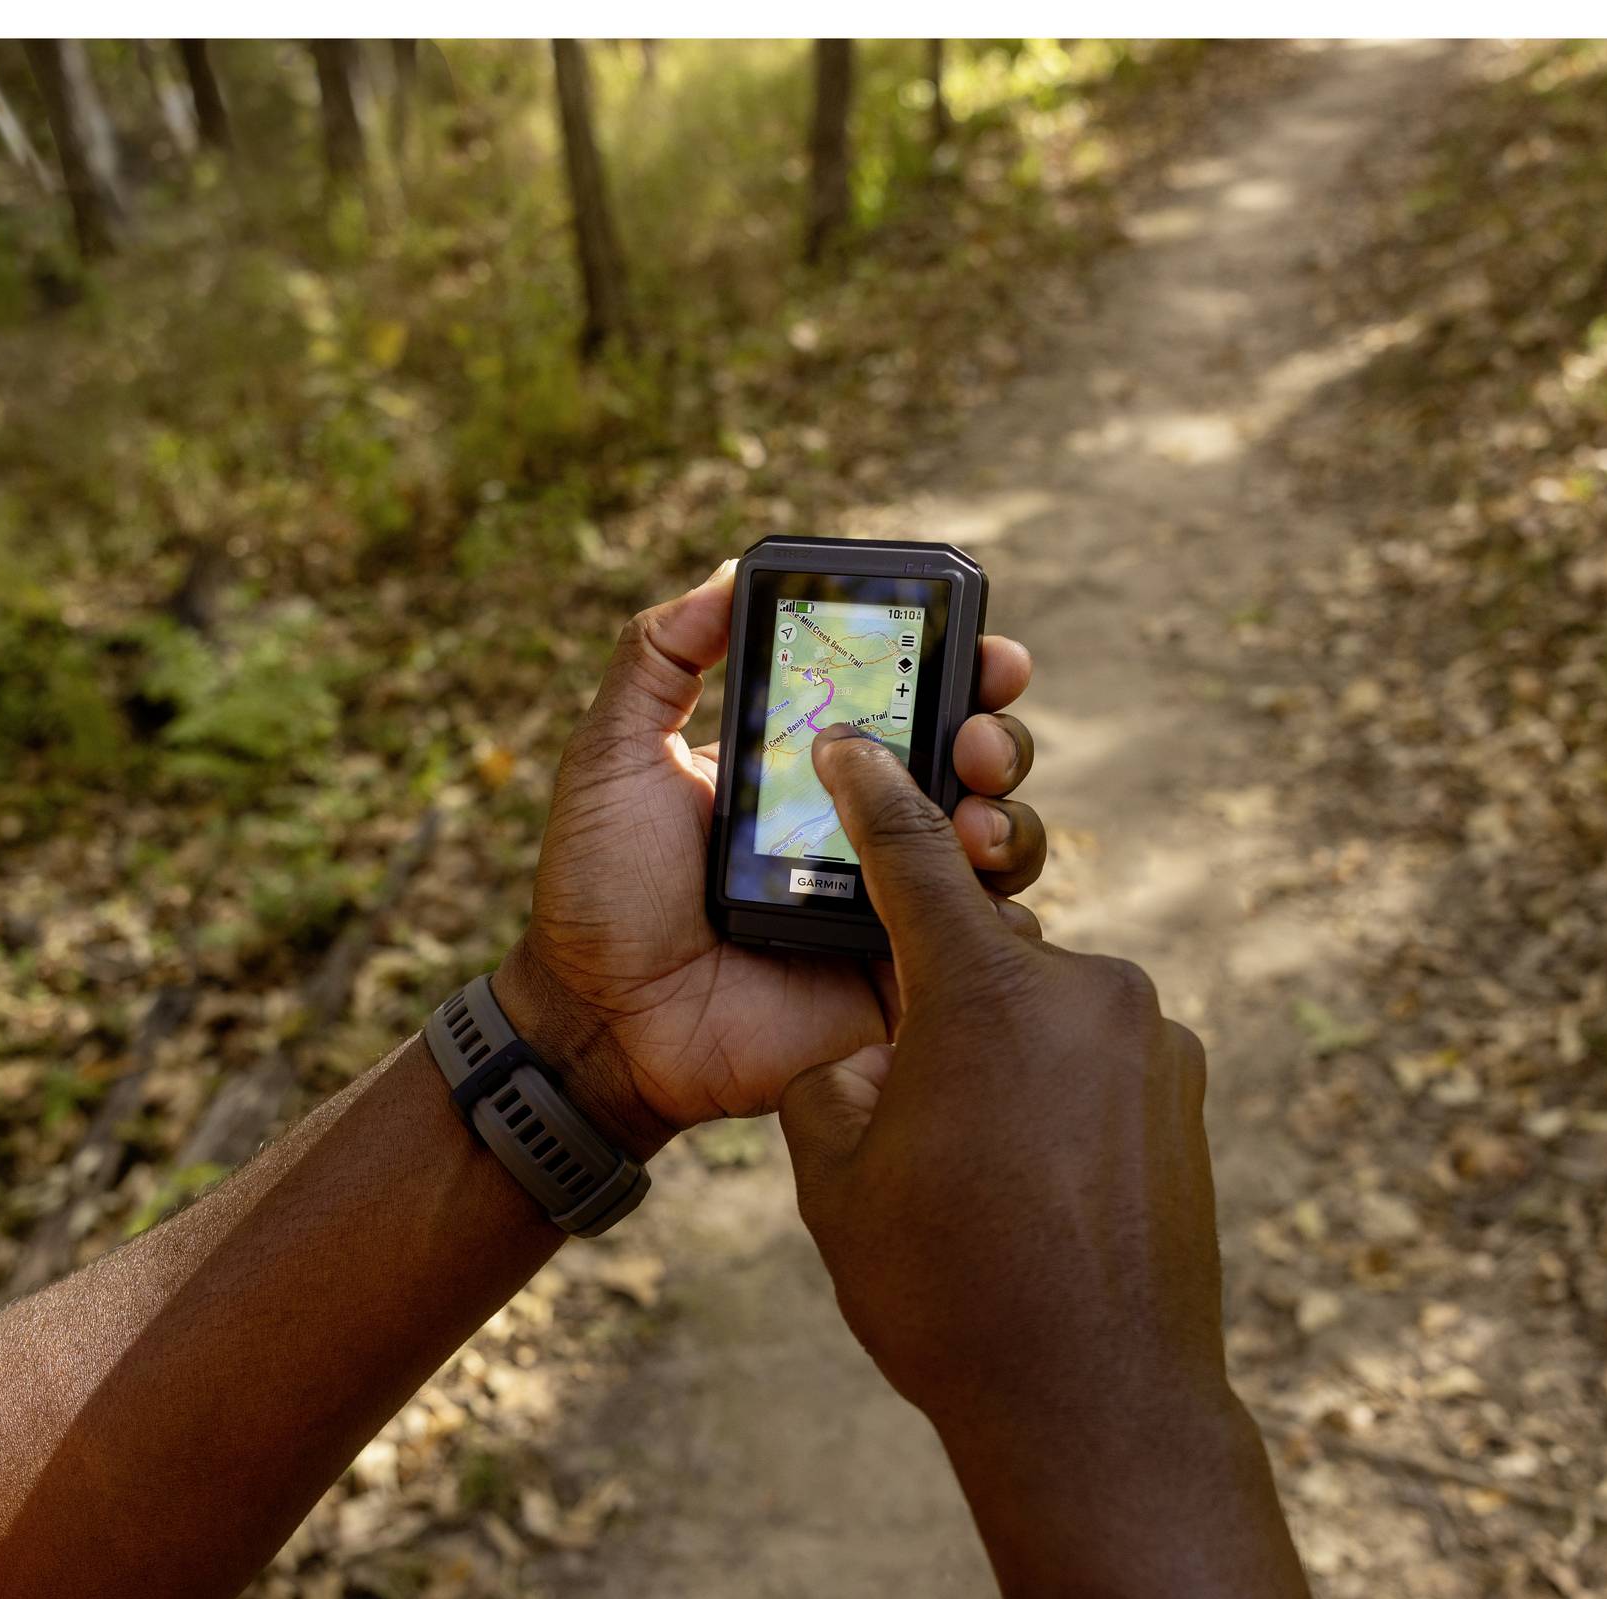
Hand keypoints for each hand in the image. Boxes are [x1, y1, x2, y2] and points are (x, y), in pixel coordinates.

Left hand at [495, 562, 1044, 1159]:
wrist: (599, 1019)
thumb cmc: (598, 889)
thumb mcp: (613, 756)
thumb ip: (659, 658)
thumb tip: (724, 572)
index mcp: (813, 767)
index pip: (908, 700)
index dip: (960, 667)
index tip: (981, 645)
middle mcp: (867, 827)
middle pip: (974, 764)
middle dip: (997, 734)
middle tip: (974, 739)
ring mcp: (893, 905)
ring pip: (997, 847)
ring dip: (1008, 819)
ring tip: (975, 820)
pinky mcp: (900, 981)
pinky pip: (981, 951)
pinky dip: (999, 920)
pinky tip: (975, 904)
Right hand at [773, 725, 1227, 1465]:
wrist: (1101, 1408)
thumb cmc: (950, 1296)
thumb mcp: (837, 1176)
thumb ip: (838, 1071)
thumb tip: (875, 1038)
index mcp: (985, 990)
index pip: (909, 856)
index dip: (869, 795)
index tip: (848, 742)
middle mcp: (1084, 989)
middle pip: (981, 954)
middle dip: (931, 1005)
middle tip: (900, 1105)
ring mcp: (1150, 1039)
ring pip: (1040, 1012)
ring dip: (996, 1059)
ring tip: (970, 1177)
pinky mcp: (1185, 1090)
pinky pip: (1094, 1061)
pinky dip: (1052, 1100)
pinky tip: (1031, 1193)